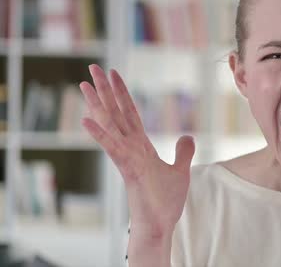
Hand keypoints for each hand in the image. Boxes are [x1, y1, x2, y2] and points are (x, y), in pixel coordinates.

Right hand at [80, 64, 194, 237]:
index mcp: (141, 146)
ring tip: (84, 83)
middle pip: (116, 113)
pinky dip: (100, 134)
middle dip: (105, 90)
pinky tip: (86, 119)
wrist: (160, 224)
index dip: (123, 93)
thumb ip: (183, 152)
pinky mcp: (127, 169)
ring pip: (110, 125)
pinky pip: (112, 148)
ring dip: (97, 104)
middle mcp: (130, 148)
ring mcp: (126, 157)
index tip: (114, 74)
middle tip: (93, 67)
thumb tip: (187, 136)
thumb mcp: (181, 170)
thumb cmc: (166, 201)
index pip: (130, 113)